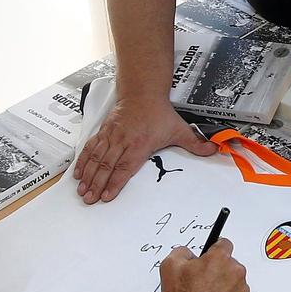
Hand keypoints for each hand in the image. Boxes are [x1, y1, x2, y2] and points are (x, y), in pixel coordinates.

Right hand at [73, 95, 216, 203]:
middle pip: (106, 166)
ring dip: (88, 176)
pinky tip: (78, 173)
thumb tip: (212, 150)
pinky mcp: (104, 131)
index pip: (125, 167)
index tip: (107, 196)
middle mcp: (122, 141)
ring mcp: (111, 136)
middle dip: (97, 185)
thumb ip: (194, 143)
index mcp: (139, 144)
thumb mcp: (179, 128)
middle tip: (89, 199)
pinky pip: (91, 148)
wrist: (143, 92)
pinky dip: (83, 161)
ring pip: (96, 158)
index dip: (115, 183)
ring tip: (82, 190)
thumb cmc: (158, 112)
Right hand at [158, 239, 252, 291]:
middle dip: (218, 270)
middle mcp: (235, 271)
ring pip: (235, 280)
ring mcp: (242, 289)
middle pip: (230, 263)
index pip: (224, 243)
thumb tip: (188, 253)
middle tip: (203, 282)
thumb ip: (182, 251)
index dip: (215, 250)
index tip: (211, 255)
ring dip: (225, 285)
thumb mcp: (170, 266)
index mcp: (219, 258)